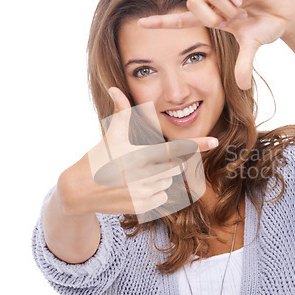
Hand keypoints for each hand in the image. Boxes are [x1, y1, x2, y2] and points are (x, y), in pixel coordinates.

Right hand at [58, 87, 217, 216]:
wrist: (79, 190)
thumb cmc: (97, 158)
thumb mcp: (111, 135)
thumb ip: (121, 112)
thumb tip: (114, 88)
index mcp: (141, 154)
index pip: (175, 149)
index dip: (197, 145)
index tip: (215, 141)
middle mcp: (145, 175)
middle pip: (176, 167)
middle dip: (168, 163)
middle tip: (146, 161)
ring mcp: (144, 193)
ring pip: (168, 182)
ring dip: (160, 178)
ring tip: (137, 175)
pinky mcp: (142, 207)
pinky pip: (161, 197)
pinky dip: (154, 193)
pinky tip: (136, 188)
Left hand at [138, 0, 294, 88]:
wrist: (286, 14)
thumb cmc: (264, 29)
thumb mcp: (251, 48)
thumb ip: (243, 65)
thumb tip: (242, 87)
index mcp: (213, 19)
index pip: (181, 21)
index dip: (162, 23)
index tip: (140, 23)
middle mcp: (215, 3)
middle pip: (194, 4)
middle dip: (208, 17)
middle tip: (227, 24)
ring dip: (228, 9)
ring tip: (244, 12)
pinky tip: (243, 0)